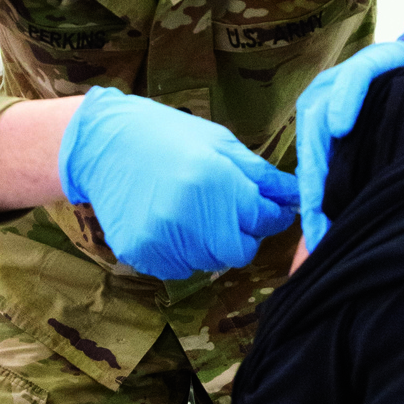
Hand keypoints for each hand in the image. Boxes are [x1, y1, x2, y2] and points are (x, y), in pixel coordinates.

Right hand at [59, 87, 298, 278]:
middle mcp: (190, 215)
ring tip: (191, 210)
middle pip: (239, 251)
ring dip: (210, 243)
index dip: (269, 214)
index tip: (264, 206)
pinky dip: (181, 251)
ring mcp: (163, 239)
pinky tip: (168, 221)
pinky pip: (178, 267)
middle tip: (224, 209)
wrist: (105, 142)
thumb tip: (298, 195)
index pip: (264, 220)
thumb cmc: (169, 136)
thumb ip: (260, 175)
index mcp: (216, 182)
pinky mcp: (141, 253)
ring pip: (209, 262)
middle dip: (240, 234)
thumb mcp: (220, 143)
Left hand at [295, 11, 403, 252]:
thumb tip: (348, 230)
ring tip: (322, 192)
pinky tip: (340, 126)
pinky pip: (356, 76)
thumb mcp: (384, 142)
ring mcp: (351, 72)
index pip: (310, 159)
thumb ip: (364, 174)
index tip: (316, 240)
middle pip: (309, 141)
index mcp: (327, 113)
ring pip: (321, 111)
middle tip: (319, 229)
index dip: (312, 200)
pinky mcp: (378, 56)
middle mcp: (331, 91)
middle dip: (313, 188)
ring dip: (320, 152)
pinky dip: (346, 98)